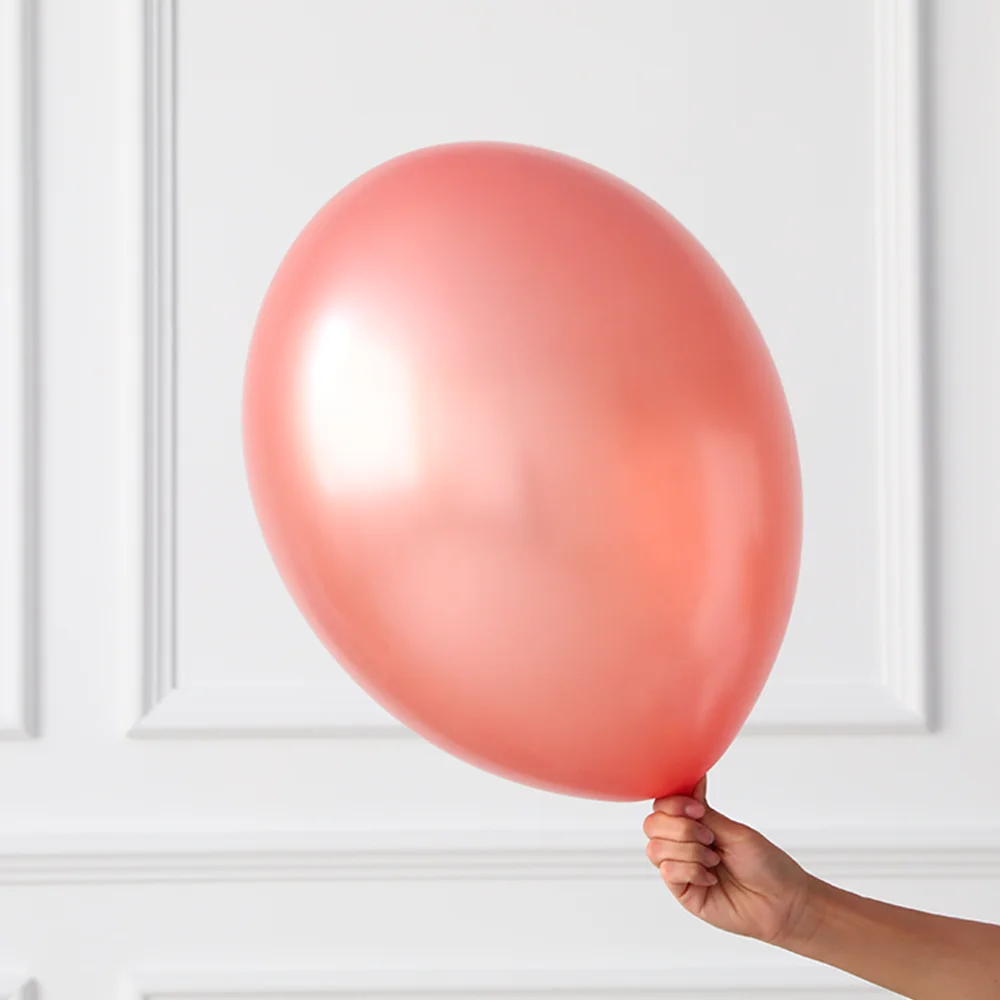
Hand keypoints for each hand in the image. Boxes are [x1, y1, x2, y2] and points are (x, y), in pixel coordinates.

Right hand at [642, 774, 818, 944]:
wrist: (781, 901)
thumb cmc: (766, 865)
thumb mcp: (734, 831)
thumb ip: (705, 811)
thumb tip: (692, 778)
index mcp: (695, 824)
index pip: (662, 805)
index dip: (673, 804)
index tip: (697, 809)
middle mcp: (683, 844)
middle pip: (651, 825)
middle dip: (680, 828)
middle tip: (709, 838)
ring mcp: (681, 868)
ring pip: (656, 848)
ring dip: (689, 851)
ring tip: (714, 860)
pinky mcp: (683, 891)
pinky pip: (668, 872)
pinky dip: (692, 871)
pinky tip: (711, 878)